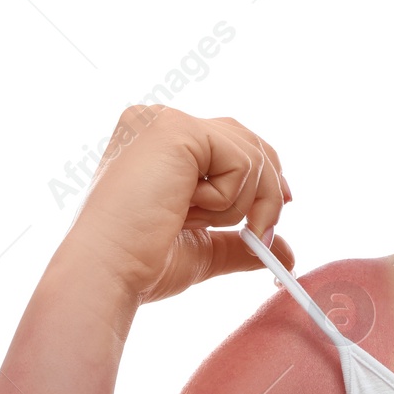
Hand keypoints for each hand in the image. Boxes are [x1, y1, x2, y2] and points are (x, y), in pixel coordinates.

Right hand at [60, 104, 294, 304]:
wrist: (107, 273)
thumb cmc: (139, 264)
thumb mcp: (201, 247)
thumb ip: (239, 241)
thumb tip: (287, 252)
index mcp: (154, 142)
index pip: (228, 140)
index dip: (262, 170)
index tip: (284, 202)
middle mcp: (155, 122)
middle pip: (246, 139)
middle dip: (266, 189)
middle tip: (262, 231)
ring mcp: (162, 121)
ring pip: (249, 154)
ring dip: (237, 204)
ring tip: (191, 221)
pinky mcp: (175, 129)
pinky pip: (241, 160)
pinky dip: (228, 197)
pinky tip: (185, 208)